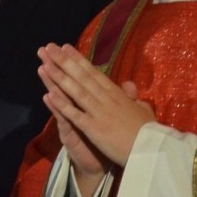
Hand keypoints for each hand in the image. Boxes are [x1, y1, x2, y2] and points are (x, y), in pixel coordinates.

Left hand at [38, 44, 153, 169]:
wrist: (152, 149)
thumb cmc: (148, 131)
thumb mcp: (143, 108)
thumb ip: (133, 96)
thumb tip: (129, 84)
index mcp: (116, 94)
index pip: (94, 73)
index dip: (78, 59)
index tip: (65, 47)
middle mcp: (106, 99)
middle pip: (81, 76)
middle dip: (63, 61)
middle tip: (48, 47)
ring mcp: (99, 112)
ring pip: (76, 91)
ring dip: (59, 77)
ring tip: (44, 64)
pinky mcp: (94, 128)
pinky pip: (75, 114)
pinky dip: (62, 104)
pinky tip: (49, 95)